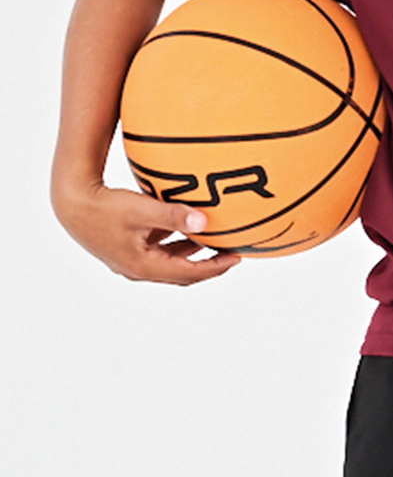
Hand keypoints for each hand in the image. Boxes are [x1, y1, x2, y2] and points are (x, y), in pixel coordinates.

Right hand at [53, 179, 241, 284]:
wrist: (71, 203)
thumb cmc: (105, 207)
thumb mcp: (142, 210)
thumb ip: (173, 215)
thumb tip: (205, 221)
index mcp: (143, 266)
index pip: (188, 273)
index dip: (215, 267)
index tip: (237, 258)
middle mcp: (137, 269)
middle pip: (181, 273)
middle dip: (208, 263)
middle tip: (231, 253)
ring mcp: (130, 260)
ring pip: (169, 261)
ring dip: (191, 252)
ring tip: (214, 239)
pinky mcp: (126, 248)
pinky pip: (158, 251)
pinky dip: (175, 243)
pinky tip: (186, 227)